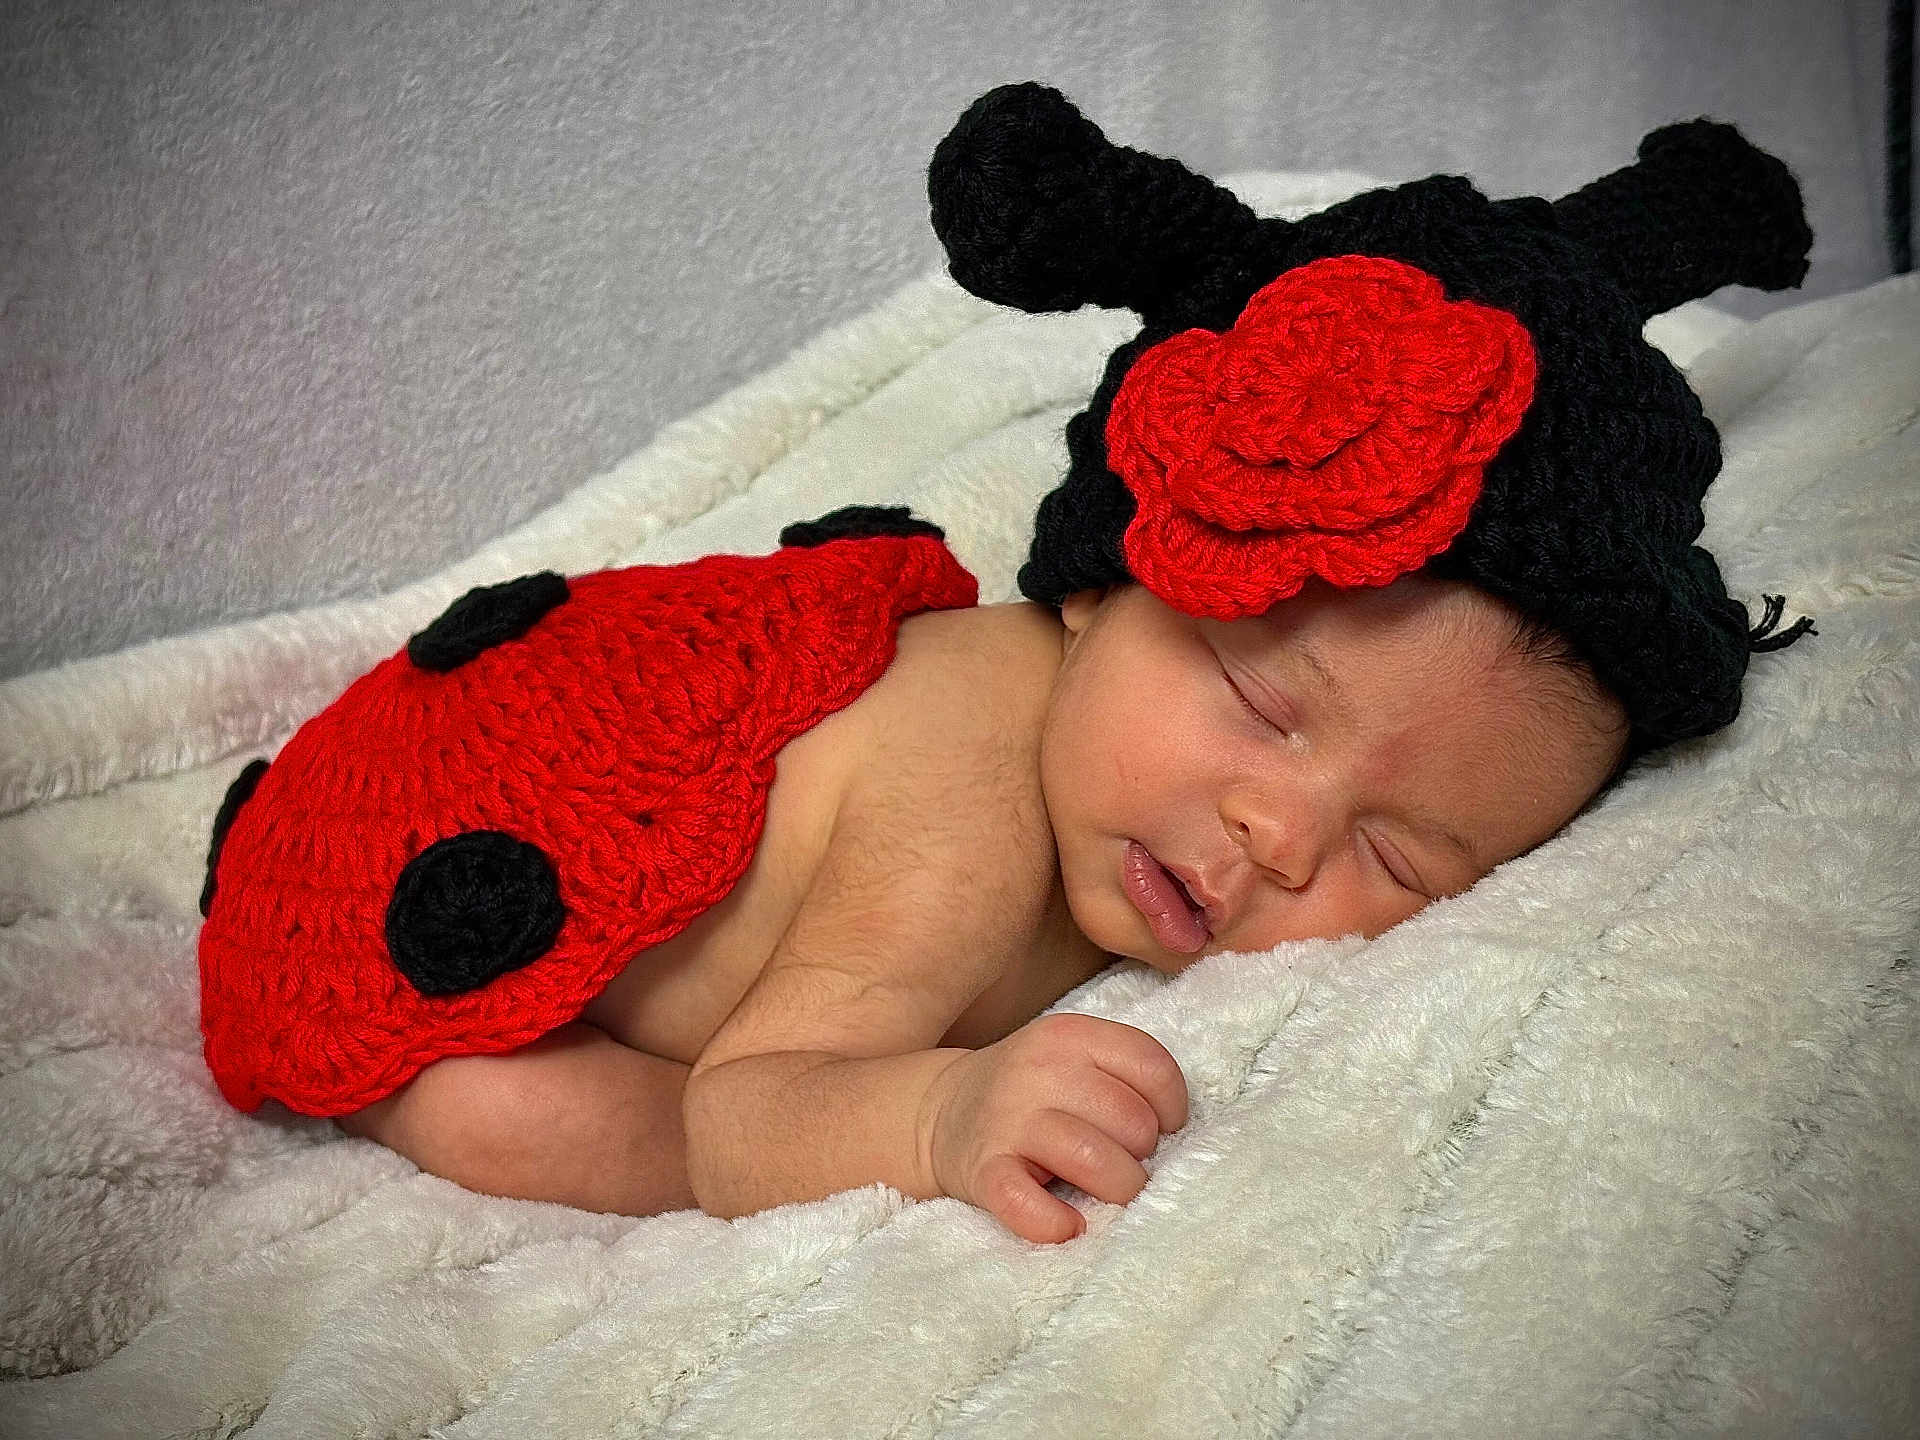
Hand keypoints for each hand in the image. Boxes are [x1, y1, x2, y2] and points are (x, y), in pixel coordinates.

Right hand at [922, 1012, 1187, 1243]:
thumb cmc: (1031, 1091)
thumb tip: (1172, 1133)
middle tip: (1122, 1160)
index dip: (1171, 1107)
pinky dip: (1054, 1222)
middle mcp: (1037, 1070)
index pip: (1152, 1066)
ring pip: (1094, 1160)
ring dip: (1117, 1189)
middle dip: (1141, 1154)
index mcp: (1069, 1035)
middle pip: (1131, 1120)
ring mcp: (1007, 1120)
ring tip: (1106, 1194)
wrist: (941, 1111)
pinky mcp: (982, 1171)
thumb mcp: (1071, 1057)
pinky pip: (1026, 1204)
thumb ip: (1120, 1076)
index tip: (1160, 1129)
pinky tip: (1068, 1224)